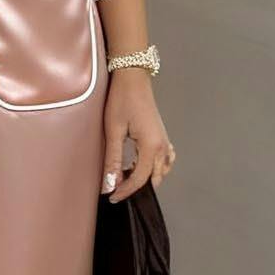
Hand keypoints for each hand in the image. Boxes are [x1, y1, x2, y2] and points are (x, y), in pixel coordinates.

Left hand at [101, 67, 176, 202]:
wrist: (133, 77)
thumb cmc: (122, 99)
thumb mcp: (113, 131)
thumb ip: (113, 160)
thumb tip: (110, 184)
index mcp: (152, 146)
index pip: (140, 180)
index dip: (125, 191)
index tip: (111, 197)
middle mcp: (162, 146)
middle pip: (153, 179)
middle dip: (136, 187)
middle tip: (116, 188)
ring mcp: (165, 141)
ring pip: (160, 171)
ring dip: (145, 178)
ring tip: (125, 176)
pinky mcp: (162, 136)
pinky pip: (164, 160)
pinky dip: (153, 168)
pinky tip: (138, 164)